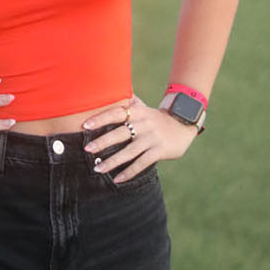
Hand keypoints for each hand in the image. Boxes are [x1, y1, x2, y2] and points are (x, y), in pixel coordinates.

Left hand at [82, 94, 196, 183]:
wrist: (183, 124)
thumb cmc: (155, 117)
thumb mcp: (142, 107)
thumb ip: (126, 102)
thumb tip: (106, 90)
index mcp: (138, 112)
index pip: (117, 113)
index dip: (101, 118)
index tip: (85, 125)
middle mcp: (145, 124)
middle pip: (121, 133)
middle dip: (103, 142)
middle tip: (87, 149)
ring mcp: (152, 138)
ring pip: (129, 152)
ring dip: (112, 161)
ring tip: (97, 168)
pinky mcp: (160, 151)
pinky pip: (142, 163)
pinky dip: (129, 172)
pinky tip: (117, 179)